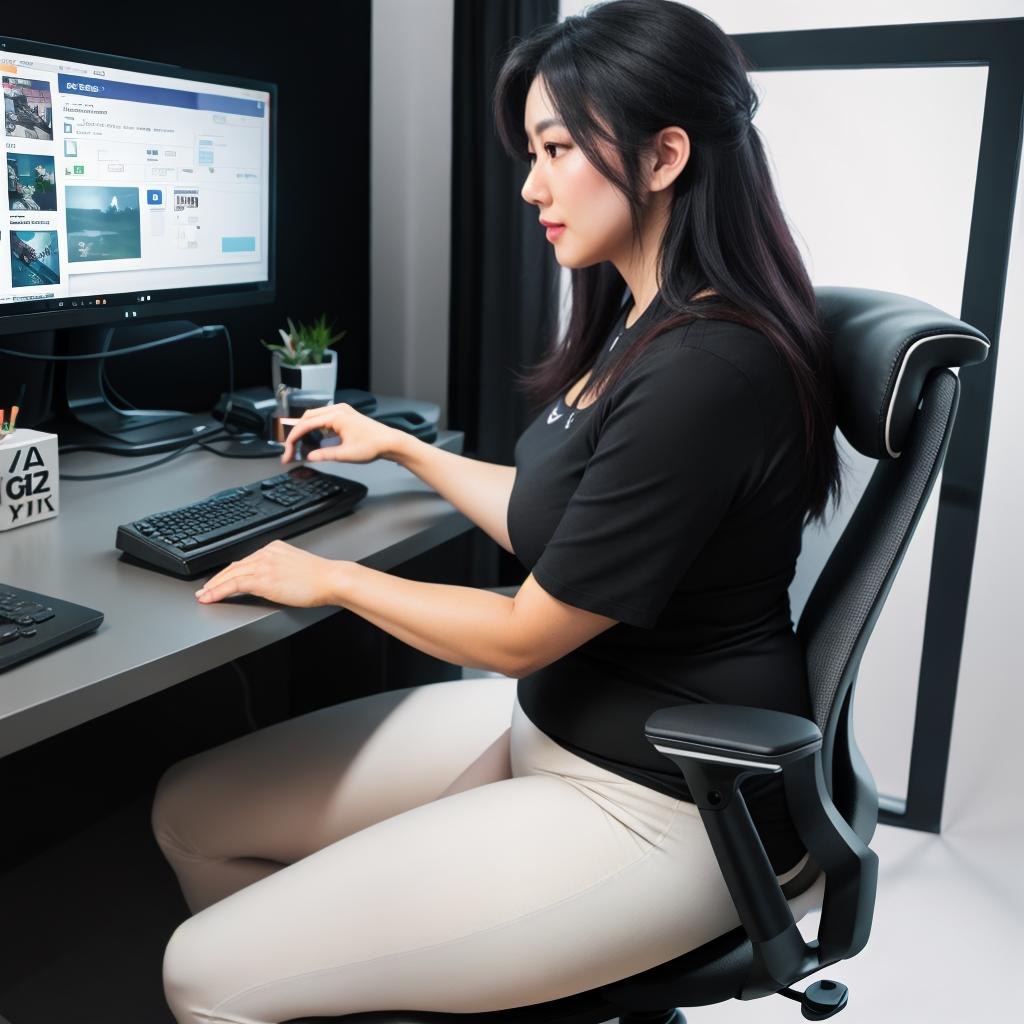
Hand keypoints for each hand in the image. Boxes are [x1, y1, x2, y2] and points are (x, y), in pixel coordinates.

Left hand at [195, 539, 344, 606]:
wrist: (331, 579)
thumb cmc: (321, 578)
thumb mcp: (298, 567)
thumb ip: (282, 570)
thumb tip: (273, 582)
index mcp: (275, 548)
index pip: (245, 561)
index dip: (229, 572)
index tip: (220, 580)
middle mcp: (266, 553)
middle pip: (234, 566)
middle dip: (216, 579)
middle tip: (204, 590)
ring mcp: (263, 564)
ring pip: (230, 574)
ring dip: (213, 586)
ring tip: (203, 596)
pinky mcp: (263, 578)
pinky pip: (233, 584)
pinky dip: (218, 591)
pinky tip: (210, 598)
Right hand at [280, 402, 405, 465]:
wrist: (389, 442)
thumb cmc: (373, 445)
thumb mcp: (346, 454)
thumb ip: (324, 455)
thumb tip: (309, 457)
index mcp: (336, 416)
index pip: (306, 425)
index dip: (293, 438)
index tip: (287, 450)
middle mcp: (337, 409)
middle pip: (306, 418)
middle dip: (295, 434)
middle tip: (290, 450)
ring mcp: (341, 411)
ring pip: (313, 417)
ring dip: (304, 430)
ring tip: (298, 446)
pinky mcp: (344, 416)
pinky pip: (323, 418)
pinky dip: (314, 428)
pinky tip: (312, 439)